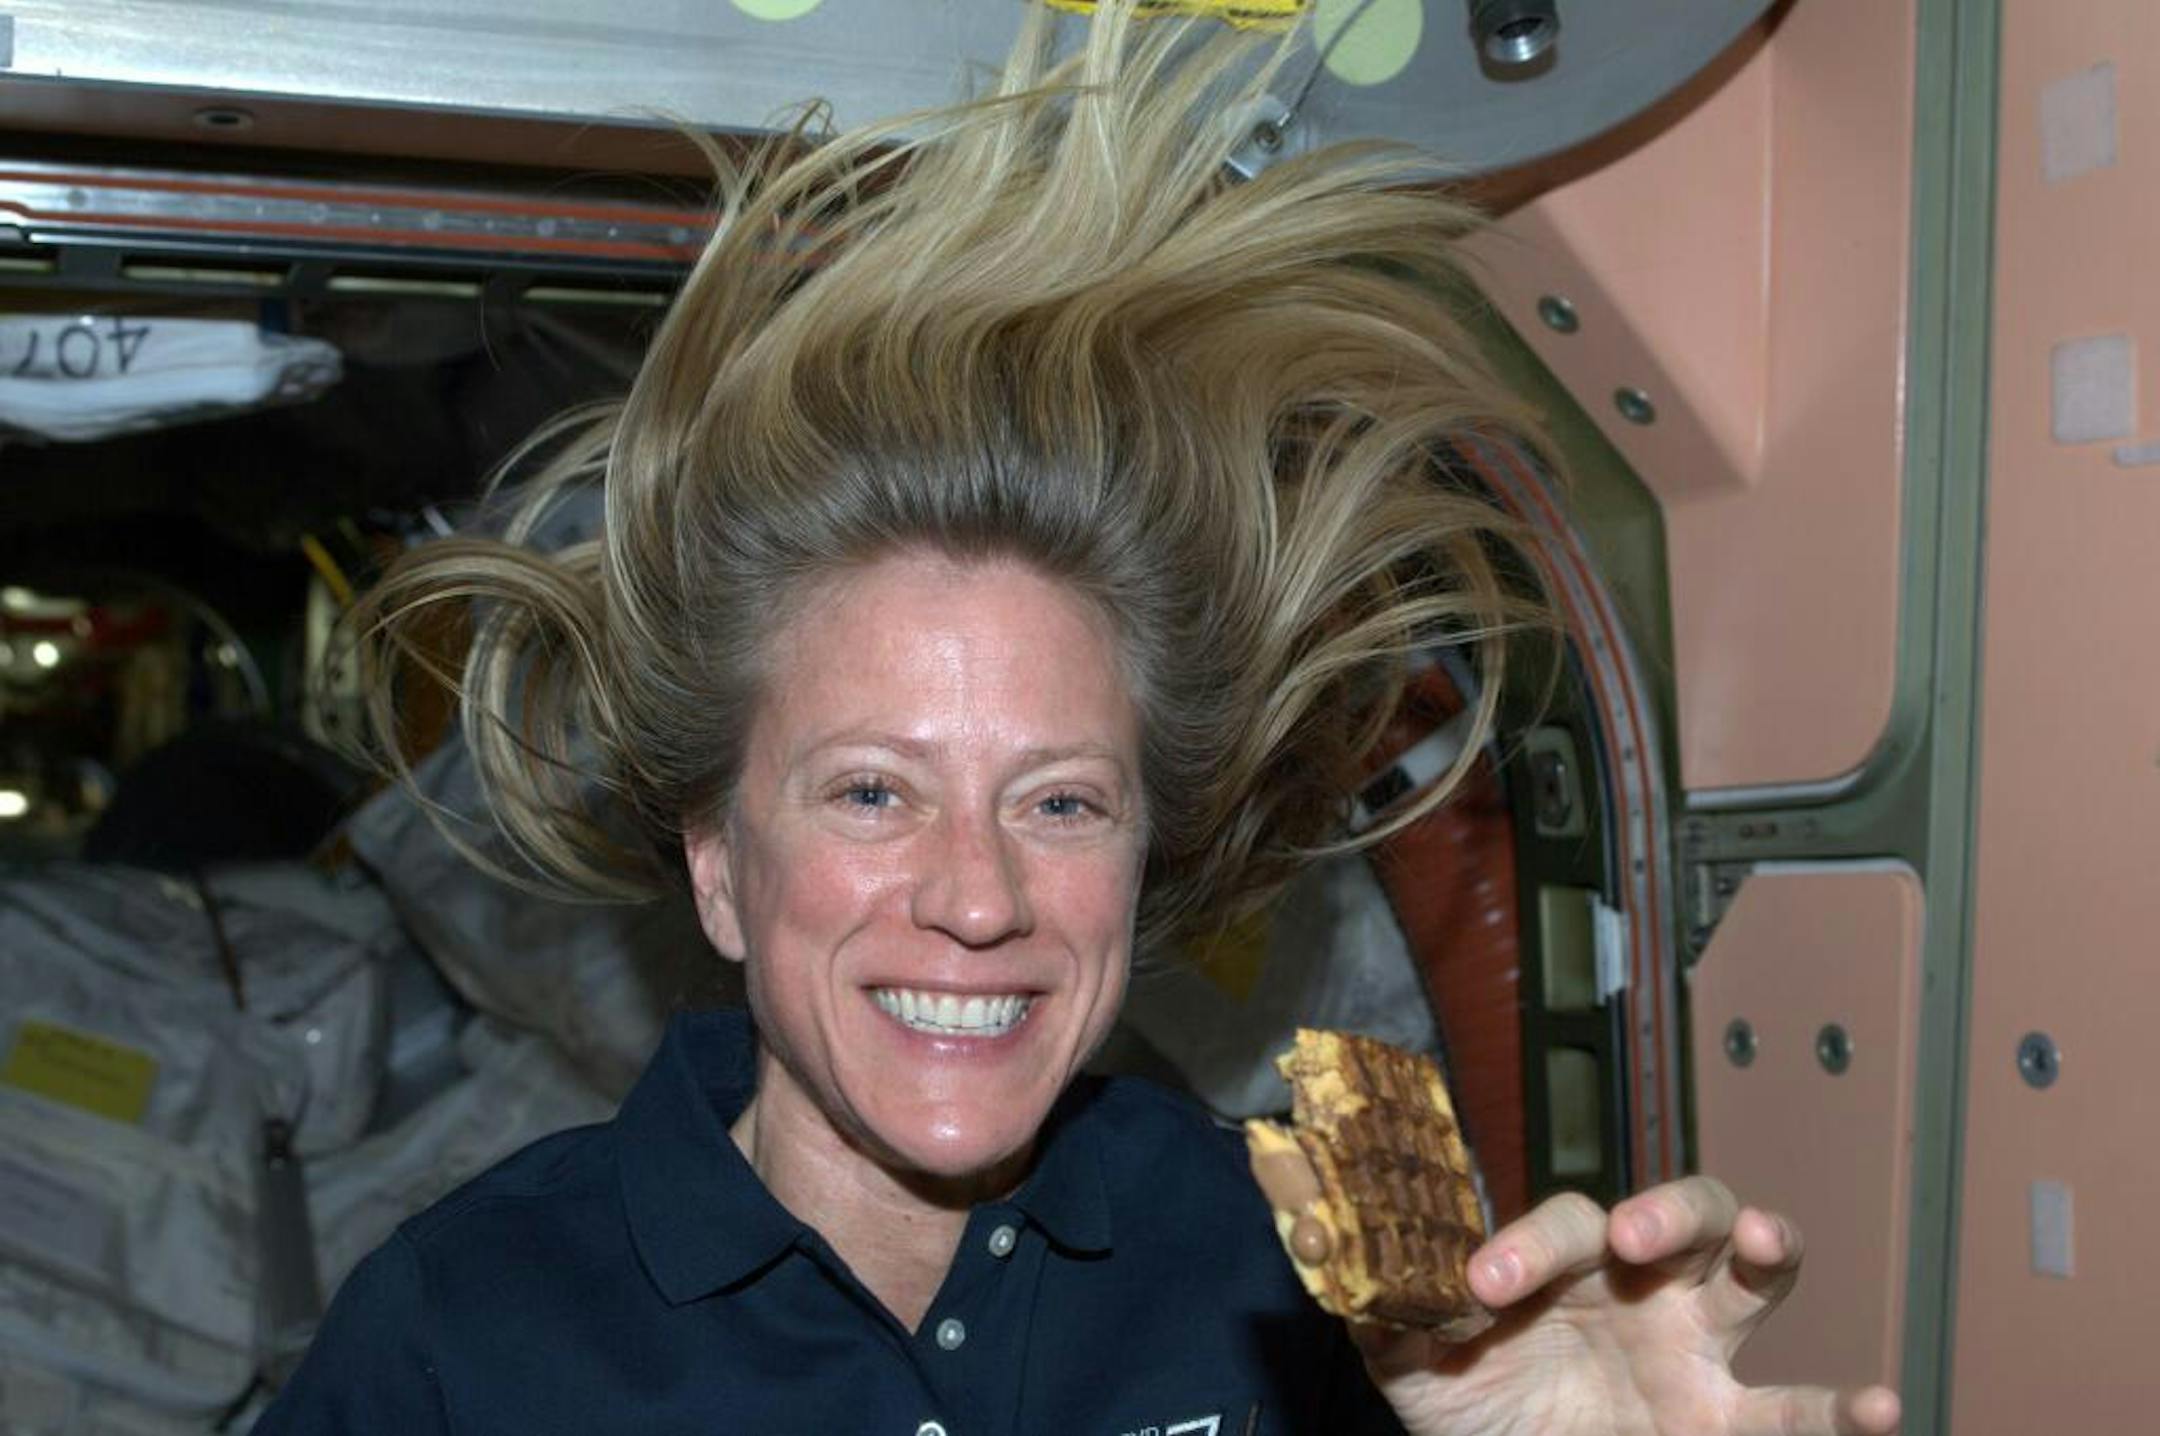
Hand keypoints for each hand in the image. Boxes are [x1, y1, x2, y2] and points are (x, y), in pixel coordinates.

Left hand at [1356, 1177, 1901, 1435]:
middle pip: (1681, 1209)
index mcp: (1564, 1262)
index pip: (1560, 1225)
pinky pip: (1801, 1409)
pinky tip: (1883, 1404)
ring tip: (1768, 1243)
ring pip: (1753, 1272)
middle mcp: (1642, 1284)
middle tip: (1631, 1237)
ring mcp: (1699, 1347)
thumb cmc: (1474, 1410)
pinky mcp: (1733, 1422)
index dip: (1523, 1248)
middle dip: (1665, 1209)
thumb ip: (1377, 1303)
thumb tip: (1315, 1228)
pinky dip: (1848, 1406)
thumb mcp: (1410, 1363)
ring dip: (1768, 1247)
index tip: (1480, 1292)